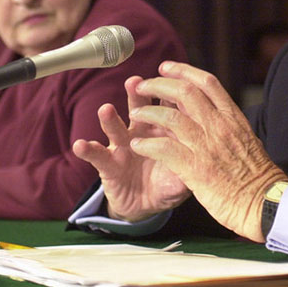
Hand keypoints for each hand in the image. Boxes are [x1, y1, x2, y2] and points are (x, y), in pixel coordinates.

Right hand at [72, 76, 190, 221]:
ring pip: (116, 127)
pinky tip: (81, 145)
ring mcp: (123, 145)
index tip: (170, 81)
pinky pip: (96, 156)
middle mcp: (143, 131)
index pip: (169, 107)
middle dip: (137, 94)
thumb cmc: (167, 183)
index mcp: (166, 130)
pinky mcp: (108, 163)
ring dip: (110, 118)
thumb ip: (192, 168)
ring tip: (106, 109)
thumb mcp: (183, 177)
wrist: (145, 204)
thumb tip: (206, 164)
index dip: (170, 94)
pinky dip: (88, 150)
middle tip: (135, 82)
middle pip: (141, 108)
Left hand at [128, 61, 287, 241]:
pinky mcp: (195, 168)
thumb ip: (229, 126)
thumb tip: (217, 115)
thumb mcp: (247, 140)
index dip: (183, 71)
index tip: (166, 67)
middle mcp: (220, 126)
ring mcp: (207, 146)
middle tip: (143, 85)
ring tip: (136, 114)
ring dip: (148, 113)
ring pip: (170, 117)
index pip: (207, 82)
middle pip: (184, 92)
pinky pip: (164, 149)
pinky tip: (138, 145)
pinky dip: (147, 144)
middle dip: (159, 84)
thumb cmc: (257, 177)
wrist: (264, 203)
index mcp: (233, 117)